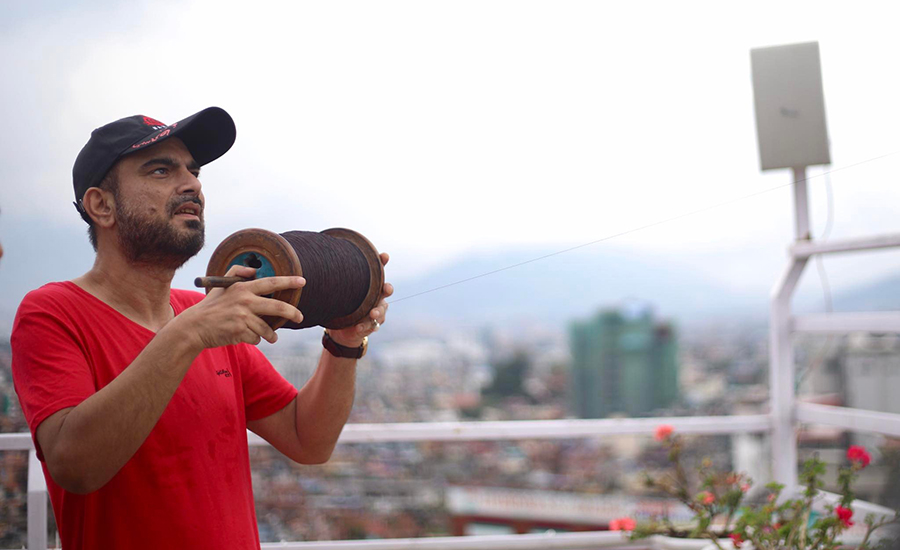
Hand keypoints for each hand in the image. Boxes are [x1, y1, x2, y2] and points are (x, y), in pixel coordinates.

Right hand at [175, 265, 305, 349]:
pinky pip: (256, 339)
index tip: (302, 281)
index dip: (288, 281)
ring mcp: (242, 318)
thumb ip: (237, 273)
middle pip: (277, 307)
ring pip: (267, 328)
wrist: (194, 327)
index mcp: (243, 288)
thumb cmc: (211, 306)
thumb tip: (254, 270)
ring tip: (271, 337)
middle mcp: (244, 301)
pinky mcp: (240, 332)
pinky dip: (254, 340)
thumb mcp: (221, 285)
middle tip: (300, 317)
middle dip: (293, 313)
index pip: (271, 282)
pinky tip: (246, 337)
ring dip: (270, 335)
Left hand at [329, 252, 392, 347]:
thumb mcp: (338, 291)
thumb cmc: (341, 305)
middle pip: (386, 291)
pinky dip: (365, 326)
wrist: (342, 329)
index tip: (384, 256)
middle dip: (387, 289)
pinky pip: (371, 326)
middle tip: (386, 288)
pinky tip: (359, 326)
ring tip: (372, 313)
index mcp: (370, 286)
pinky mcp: (371, 326)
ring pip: (382, 310)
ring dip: (378, 311)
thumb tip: (320, 256)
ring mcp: (376, 312)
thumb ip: (335, 277)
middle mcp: (377, 297)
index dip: (382, 263)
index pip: (378, 271)